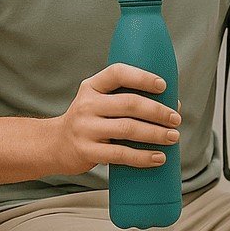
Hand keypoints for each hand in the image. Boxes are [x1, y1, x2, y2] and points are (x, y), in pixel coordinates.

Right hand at [49, 63, 181, 173]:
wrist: (54, 145)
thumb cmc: (89, 121)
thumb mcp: (99, 102)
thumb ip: (127, 99)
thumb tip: (172, 104)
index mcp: (92, 86)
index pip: (118, 73)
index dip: (142, 77)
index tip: (163, 86)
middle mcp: (87, 104)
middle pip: (129, 103)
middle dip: (157, 111)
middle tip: (175, 119)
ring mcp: (85, 128)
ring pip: (128, 129)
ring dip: (155, 133)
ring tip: (172, 137)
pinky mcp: (87, 151)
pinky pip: (120, 154)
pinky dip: (143, 157)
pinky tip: (158, 157)